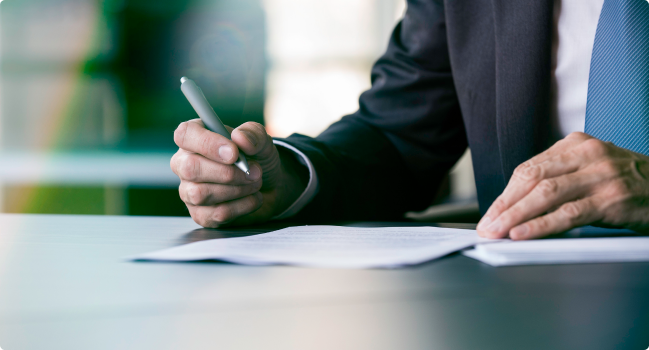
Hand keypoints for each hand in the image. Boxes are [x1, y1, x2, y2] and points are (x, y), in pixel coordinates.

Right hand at [171, 119, 306, 226]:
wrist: (270, 186)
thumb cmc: (257, 158)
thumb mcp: (261, 140)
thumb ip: (253, 133)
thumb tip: (240, 137)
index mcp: (195, 138)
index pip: (184, 135)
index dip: (207, 144)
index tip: (234, 153)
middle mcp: (185, 164)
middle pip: (190, 168)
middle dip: (227, 172)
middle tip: (252, 172)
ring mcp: (189, 191)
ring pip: (200, 194)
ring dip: (237, 189)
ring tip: (255, 182)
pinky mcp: (201, 214)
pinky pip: (216, 213)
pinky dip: (243, 205)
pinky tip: (253, 197)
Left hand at [477, 132, 648, 239]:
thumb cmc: (629, 183)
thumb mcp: (592, 170)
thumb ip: (559, 179)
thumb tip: (516, 207)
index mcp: (576, 144)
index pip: (529, 168)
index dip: (505, 194)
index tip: (490, 214)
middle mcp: (587, 154)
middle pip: (532, 178)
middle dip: (504, 205)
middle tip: (486, 226)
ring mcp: (601, 175)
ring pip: (546, 194)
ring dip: (515, 215)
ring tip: (497, 232)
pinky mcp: (612, 199)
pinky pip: (568, 214)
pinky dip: (541, 225)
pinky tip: (522, 234)